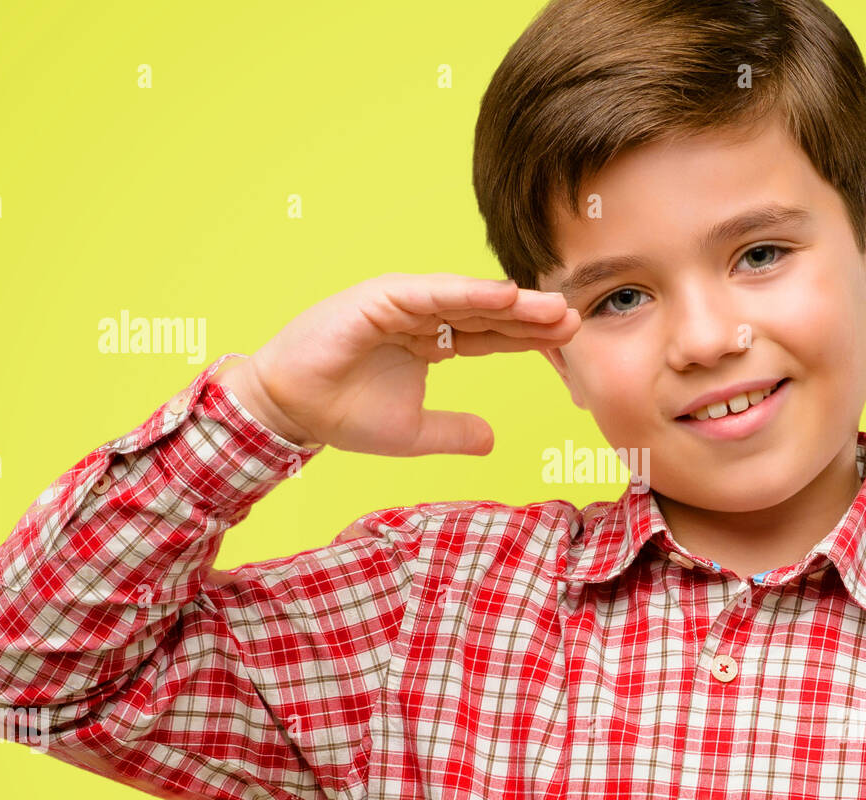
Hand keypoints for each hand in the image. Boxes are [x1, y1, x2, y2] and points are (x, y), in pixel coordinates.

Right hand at [214, 273, 578, 454]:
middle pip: (487, 313)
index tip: (570, 340)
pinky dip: (467, 293)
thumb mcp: (414, 432)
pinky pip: (431, 294)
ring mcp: (402, 303)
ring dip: (510, 302)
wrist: (290, 411)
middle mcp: (422, 315)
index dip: (529, 337)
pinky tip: (504, 295)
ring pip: (467, 299)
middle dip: (531, 316)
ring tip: (551, 307)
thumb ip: (455, 432)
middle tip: (575, 318)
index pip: (491, 335)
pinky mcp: (380, 298)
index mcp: (432, 340)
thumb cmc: (344, 415)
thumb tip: (494, 441)